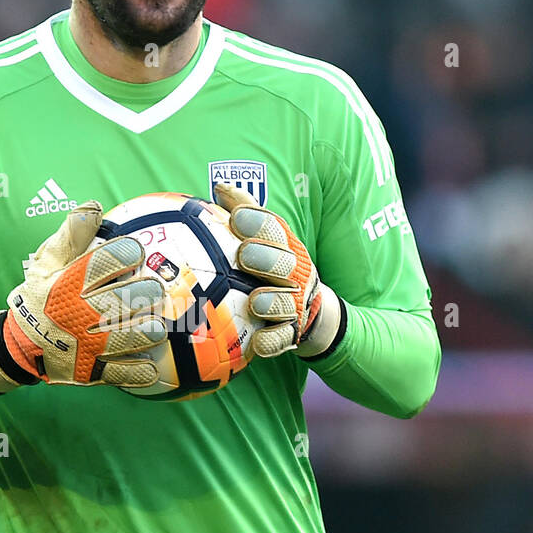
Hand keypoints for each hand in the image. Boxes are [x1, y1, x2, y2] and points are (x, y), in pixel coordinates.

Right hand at [0, 201, 167, 389]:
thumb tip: (93, 206)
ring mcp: (84, 345)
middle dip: (145, 293)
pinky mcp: (88, 371)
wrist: (19, 345)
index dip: (126, 254)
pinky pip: (119, 373)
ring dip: (147, 331)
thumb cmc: (41, 297)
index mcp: (68, 283)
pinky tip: (151, 365)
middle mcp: (77, 313)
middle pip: (121, 300)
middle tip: (154, 290)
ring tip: (157, 327)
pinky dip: (138, 371)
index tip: (136, 252)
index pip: (104, 262)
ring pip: (125, 337)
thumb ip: (71, 234)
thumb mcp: (46, 263)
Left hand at [212, 182, 343, 358]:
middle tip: (245, 256)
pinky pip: (283, 339)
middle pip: (286, 263)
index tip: (236, 217)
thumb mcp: (266, 242)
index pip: (275, 230)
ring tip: (255, 301)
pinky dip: (272, 342)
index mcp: (286, 248)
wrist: (313, 316)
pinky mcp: (293, 334)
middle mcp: (296, 275)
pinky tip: (258, 344)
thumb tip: (219, 187)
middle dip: (267, 258)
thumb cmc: (273, 272)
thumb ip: (244, 213)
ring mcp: (296, 305)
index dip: (257, 222)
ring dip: (272, 301)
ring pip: (286, 302)